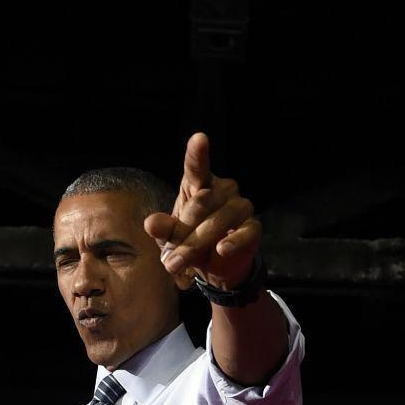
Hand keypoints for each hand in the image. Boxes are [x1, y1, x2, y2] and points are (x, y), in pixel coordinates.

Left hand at [144, 133, 259, 291]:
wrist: (216, 266)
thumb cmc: (191, 240)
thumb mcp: (171, 237)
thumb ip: (163, 228)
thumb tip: (151, 224)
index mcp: (200, 183)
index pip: (197, 166)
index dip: (198, 153)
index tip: (199, 138)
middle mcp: (223, 189)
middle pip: (202, 203)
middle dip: (183, 232)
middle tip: (169, 259)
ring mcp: (240, 207)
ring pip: (219, 220)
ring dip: (197, 244)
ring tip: (179, 264)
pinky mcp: (253, 227)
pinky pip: (245, 232)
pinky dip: (233, 242)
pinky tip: (222, 250)